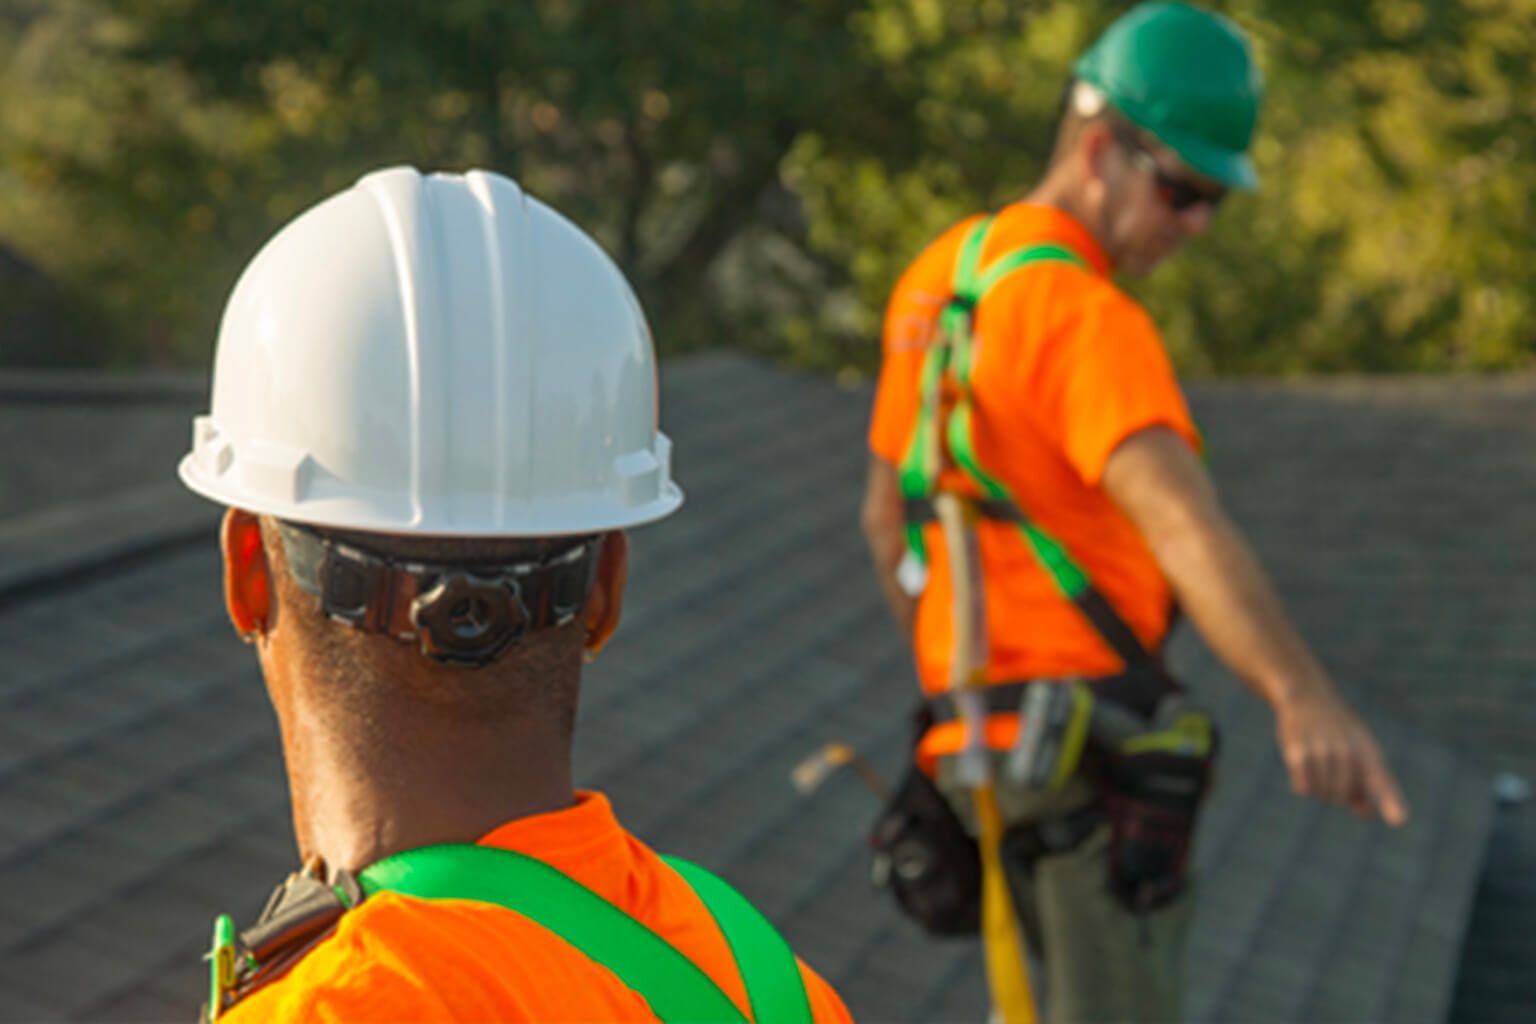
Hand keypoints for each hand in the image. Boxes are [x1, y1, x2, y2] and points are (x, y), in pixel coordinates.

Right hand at [1274, 690, 1408, 825]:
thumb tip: (1366, 813)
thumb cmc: (1339, 729)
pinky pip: (1303, 787)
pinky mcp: (1298, 752)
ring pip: (1322, 794)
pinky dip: (1302, 784)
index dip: (1391, 802)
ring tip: (1315, 763)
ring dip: (1317, 788)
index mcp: (1368, 753)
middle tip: (1329, 771)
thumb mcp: (1358, 750)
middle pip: (1342, 797)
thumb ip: (1365, 782)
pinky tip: (1301, 766)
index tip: (1399, 821)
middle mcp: (1348, 752)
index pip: (1381, 781)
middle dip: (1335, 794)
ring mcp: (1324, 751)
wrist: (1308, 695)